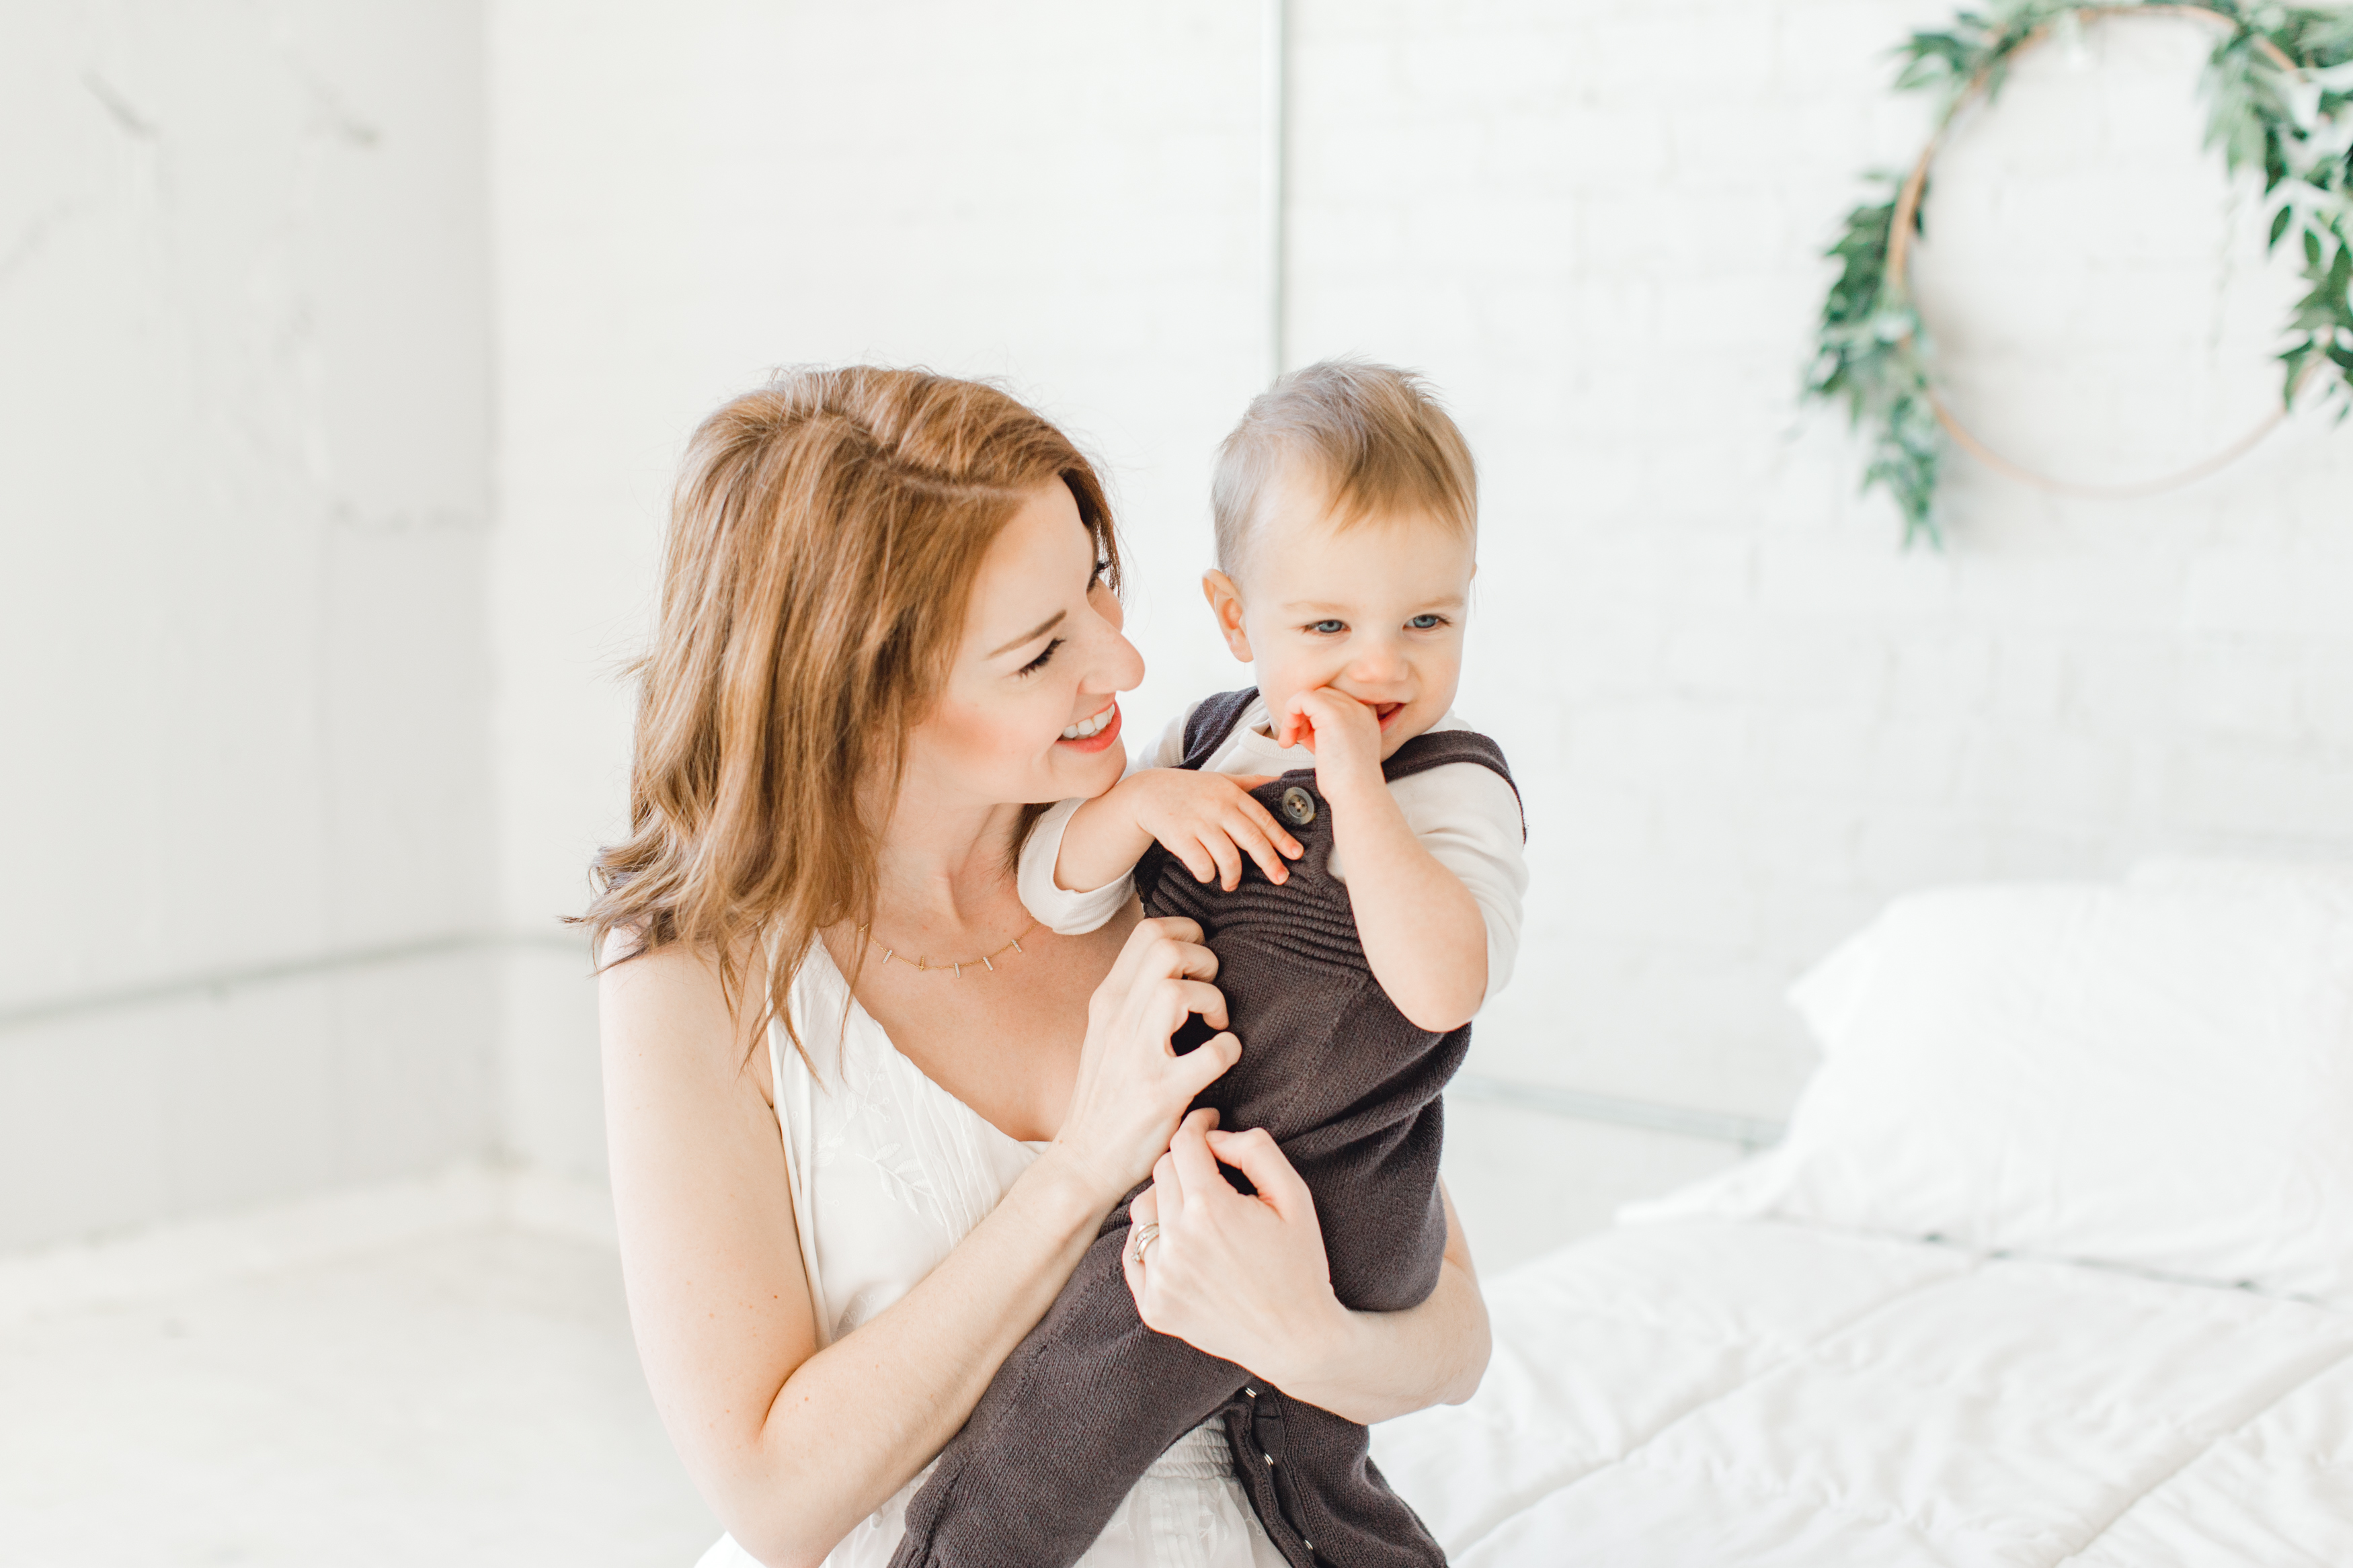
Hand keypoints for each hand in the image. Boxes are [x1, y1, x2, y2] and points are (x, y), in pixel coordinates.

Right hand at [1052, 920, 1242, 1206]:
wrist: (1085, 1159)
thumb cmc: (1106, 1095)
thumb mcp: (1107, 1034)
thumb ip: (1136, 998)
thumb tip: (1179, 964)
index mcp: (1108, 1000)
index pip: (1148, 932)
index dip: (1187, 933)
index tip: (1199, 962)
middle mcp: (1118, 1020)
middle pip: (1165, 948)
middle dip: (1204, 959)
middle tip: (1210, 993)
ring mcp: (1136, 1056)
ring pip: (1179, 989)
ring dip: (1213, 999)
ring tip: (1215, 1023)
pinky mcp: (1160, 1093)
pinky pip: (1212, 1052)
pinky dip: (1230, 1049)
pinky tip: (1224, 1058)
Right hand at [1119, 770, 1300, 889]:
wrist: (1148, 792)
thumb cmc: (1191, 789)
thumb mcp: (1222, 779)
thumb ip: (1251, 783)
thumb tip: (1281, 781)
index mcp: (1232, 793)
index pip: (1264, 818)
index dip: (1282, 838)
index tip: (1296, 854)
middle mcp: (1218, 806)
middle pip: (1252, 839)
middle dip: (1270, 862)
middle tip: (1280, 878)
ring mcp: (1199, 823)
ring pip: (1228, 857)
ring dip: (1233, 876)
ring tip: (1231, 884)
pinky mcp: (1179, 838)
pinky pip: (1202, 865)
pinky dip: (1208, 875)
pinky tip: (1208, 875)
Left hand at [1121, 1112, 1343, 1386]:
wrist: (1298, 1339)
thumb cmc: (1300, 1264)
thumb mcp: (1294, 1196)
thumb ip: (1254, 1150)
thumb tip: (1213, 1137)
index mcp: (1210, 1209)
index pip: (1184, 1145)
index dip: (1197, 1126)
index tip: (1208, 1123)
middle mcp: (1177, 1242)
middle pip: (1162, 1173)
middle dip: (1186, 1163)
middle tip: (1213, 1172)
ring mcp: (1161, 1279)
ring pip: (1141, 1211)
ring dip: (1165, 1200)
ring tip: (1197, 1209)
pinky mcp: (1153, 1307)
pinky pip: (1133, 1254)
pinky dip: (1150, 1241)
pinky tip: (1179, 1242)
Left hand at [1274, 688, 1385, 805]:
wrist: (1357, 796)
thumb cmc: (1345, 782)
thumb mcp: (1338, 749)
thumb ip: (1324, 731)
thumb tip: (1300, 721)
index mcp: (1365, 715)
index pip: (1333, 699)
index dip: (1314, 716)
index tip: (1307, 738)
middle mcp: (1360, 708)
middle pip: (1320, 694)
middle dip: (1303, 715)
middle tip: (1297, 740)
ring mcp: (1348, 708)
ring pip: (1309, 695)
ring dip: (1293, 718)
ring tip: (1292, 741)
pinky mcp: (1332, 713)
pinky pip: (1301, 698)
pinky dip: (1289, 716)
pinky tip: (1290, 739)